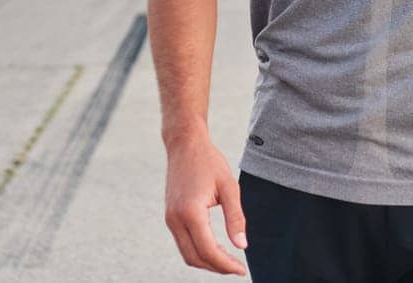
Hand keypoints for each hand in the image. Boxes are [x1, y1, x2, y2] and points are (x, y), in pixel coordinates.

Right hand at [163, 134, 248, 274]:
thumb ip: (236, 218)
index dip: (226, 264)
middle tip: (237, 267)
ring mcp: (170, 218)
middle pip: (195, 258)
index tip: (242, 269)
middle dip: (217, 267)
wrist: (185, 144)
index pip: (208, 251)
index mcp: (191, 212)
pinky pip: (183, 243)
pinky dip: (198, 251)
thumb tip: (242, 246)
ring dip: (207, 262)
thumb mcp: (229, 187)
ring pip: (187, 253)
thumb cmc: (209, 161)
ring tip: (229, 259)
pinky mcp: (170, 216)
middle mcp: (175, 218)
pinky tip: (215, 247)